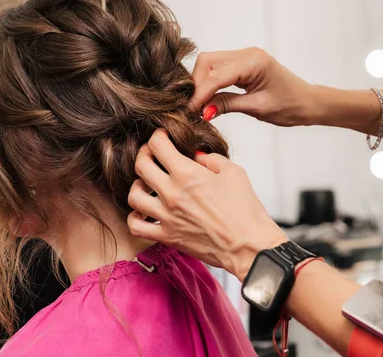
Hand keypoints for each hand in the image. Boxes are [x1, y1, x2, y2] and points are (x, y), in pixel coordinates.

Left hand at [127, 129, 288, 281]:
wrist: (249, 246)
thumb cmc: (246, 210)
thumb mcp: (234, 172)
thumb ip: (210, 158)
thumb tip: (195, 156)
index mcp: (188, 174)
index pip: (157, 145)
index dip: (157, 136)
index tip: (162, 137)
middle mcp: (172, 193)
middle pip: (140, 165)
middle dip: (144, 154)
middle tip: (152, 154)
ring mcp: (166, 217)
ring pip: (134, 195)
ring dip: (138, 185)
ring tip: (148, 184)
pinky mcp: (167, 237)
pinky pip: (136, 226)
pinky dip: (135, 217)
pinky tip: (145, 212)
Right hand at [191, 47, 319, 125]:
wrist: (307, 102)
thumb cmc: (290, 106)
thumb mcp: (257, 108)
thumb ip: (227, 105)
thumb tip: (202, 110)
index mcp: (254, 62)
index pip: (216, 76)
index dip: (200, 94)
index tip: (190, 111)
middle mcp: (247, 53)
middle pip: (208, 62)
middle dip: (197, 85)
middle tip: (194, 108)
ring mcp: (244, 56)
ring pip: (210, 64)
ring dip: (201, 83)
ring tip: (200, 106)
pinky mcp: (242, 63)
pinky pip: (218, 68)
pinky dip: (210, 82)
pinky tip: (208, 98)